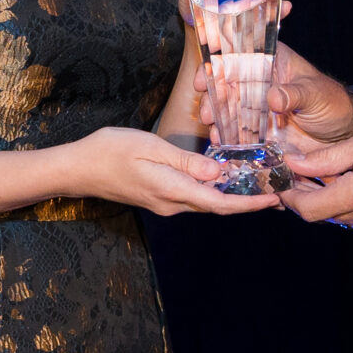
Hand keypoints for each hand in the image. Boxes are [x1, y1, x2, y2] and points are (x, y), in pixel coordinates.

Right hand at [69, 125, 278, 216]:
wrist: (77, 169)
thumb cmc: (109, 151)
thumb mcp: (149, 146)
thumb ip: (186, 161)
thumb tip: (219, 173)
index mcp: (172, 190)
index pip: (219, 203)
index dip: (249, 204)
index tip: (273, 199)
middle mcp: (172, 204)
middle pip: (217, 205)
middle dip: (247, 200)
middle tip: (274, 187)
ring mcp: (165, 204)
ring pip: (205, 201)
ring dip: (231, 195)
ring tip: (256, 181)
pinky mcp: (159, 199)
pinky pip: (193, 197)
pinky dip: (213, 190)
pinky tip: (222, 177)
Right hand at [194, 40, 352, 148]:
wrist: (341, 134)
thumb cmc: (332, 103)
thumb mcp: (316, 94)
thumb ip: (295, 93)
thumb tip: (273, 97)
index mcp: (270, 62)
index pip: (237, 56)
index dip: (215, 65)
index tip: (203, 79)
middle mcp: (257, 82)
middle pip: (224, 84)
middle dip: (211, 98)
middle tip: (208, 114)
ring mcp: (254, 107)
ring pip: (226, 109)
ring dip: (216, 120)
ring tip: (214, 133)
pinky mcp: (256, 130)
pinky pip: (236, 133)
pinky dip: (226, 138)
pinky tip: (221, 144)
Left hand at [280, 116, 352, 238]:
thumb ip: (324, 158)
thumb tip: (292, 163)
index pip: (311, 210)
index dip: (291, 199)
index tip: (283, 186)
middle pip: (325, 216)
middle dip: (310, 196)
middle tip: (301, 175)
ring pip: (344, 219)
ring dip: (332, 201)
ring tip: (331, 175)